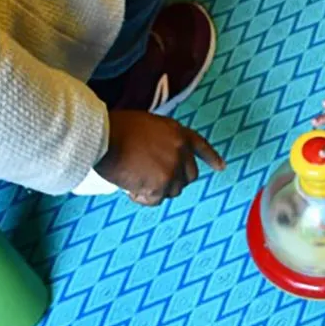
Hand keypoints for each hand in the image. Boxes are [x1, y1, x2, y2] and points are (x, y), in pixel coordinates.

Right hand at [96, 110, 224, 205]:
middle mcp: (181, 151)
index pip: (200, 146)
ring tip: (136, 178)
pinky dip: (143, 197)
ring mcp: (172, 169)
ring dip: (157, 189)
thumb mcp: (148, 125)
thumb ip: (162, 139)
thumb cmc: (116, 129)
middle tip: (154, 179)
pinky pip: (156, 200)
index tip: (221, 167)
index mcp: (178, 133)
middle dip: (175, 180)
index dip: (211, 158)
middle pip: (189, 176)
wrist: (103, 137)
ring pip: (173, 190)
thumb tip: (161, 156)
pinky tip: (130, 187)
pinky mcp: (161, 185)